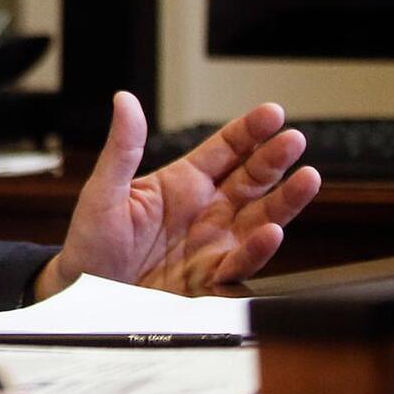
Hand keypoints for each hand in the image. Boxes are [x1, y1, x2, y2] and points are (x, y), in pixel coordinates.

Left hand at [37, 92, 321, 299]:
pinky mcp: (212, 279)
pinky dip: (258, 249)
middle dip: (275, 159)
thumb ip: (122, 147)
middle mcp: (206, 211)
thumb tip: (124, 100)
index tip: (274, 113)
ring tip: (307, 179)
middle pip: (251, 180)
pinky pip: (241, 262)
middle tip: (295, 140)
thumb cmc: (92, 240)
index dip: (250, 131)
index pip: (225, 150)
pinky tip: (271, 233)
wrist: (86, 292)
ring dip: (285, 200)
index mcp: (181, 184)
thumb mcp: (103, 190)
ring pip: (261, 218)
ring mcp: (213, 244)